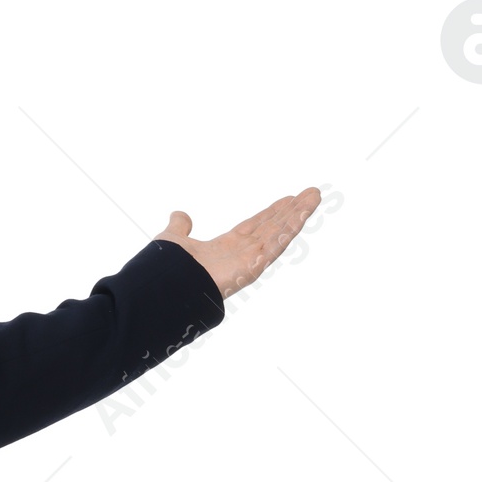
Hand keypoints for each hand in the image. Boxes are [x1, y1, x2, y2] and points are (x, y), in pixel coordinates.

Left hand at [156, 190, 320, 297]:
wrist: (167, 289)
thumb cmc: (168, 271)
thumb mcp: (174, 240)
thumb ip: (179, 228)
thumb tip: (179, 215)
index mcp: (226, 248)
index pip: (255, 225)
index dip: (271, 212)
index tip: (287, 200)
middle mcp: (241, 254)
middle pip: (273, 226)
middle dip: (291, 210)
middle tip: (311, 192)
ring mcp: (249, 261)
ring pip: (279, 232)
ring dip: (298, 214)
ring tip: (314, 195)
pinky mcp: (253, 266)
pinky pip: (276, 244)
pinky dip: (291, 227)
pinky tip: (304, 212)